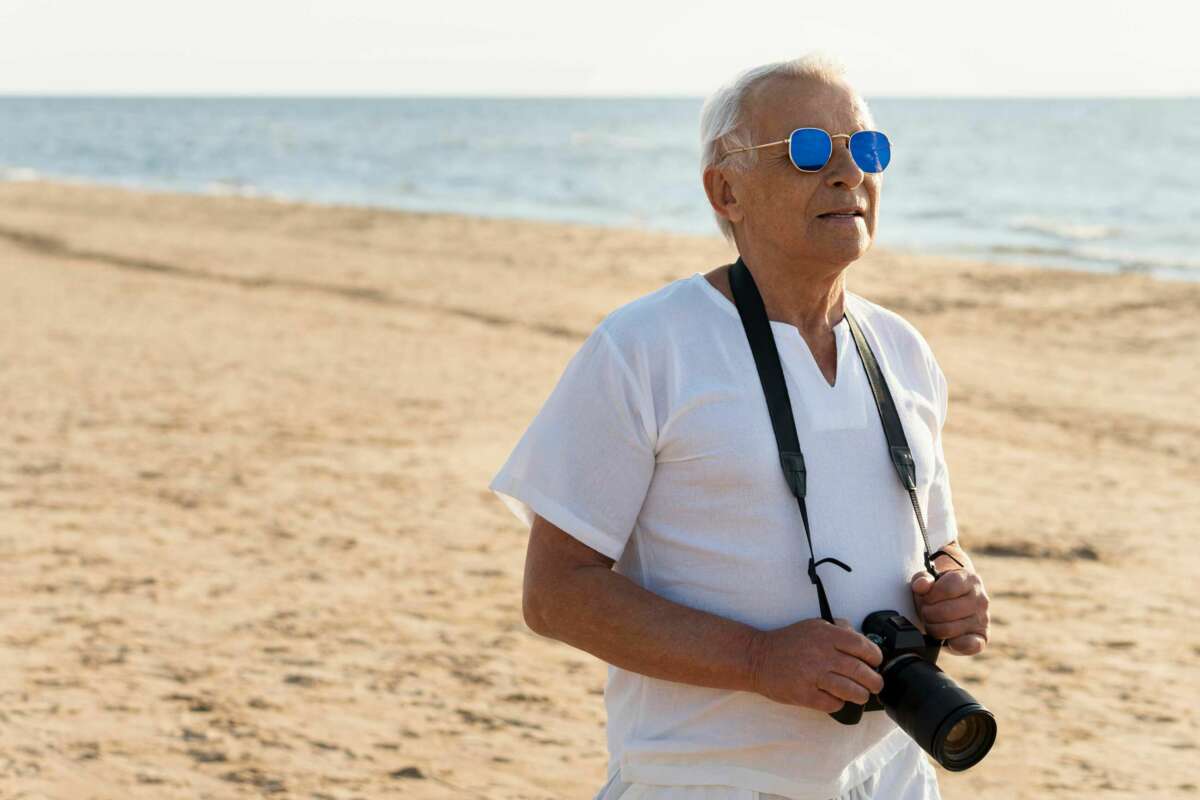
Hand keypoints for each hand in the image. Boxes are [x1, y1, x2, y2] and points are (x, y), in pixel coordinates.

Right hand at [749, 618, 884, 712]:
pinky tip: (836, 699)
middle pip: (862, 672)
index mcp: (827, 635)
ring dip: (861, 695)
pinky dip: (839, 704)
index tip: (875, 662)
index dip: (875, 657)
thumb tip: (860, 637)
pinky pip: (833, 704)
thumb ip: (838, 628)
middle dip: (874, 681)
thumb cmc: (787, 642)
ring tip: (860, 695)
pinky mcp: (805, 694)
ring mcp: (813, 676)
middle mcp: (823, 655)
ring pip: (852, 691)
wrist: (757, 657)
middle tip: (875, 684)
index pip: (863, 646)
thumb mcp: (813, 626)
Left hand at [910, 567, 989, 655]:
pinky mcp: (982, 638)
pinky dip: (953, 644)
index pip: (947, 588)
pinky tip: (947, 638)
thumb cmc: (938, 593)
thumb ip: (922, 580)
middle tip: (926, 613)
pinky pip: (968, 645)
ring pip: (949, 629)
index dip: (930, 596)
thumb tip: (922, 585)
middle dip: (928, 614)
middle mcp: (981, 599)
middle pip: (945, 611)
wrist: (950, 606)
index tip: (926, 598)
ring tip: (933, 622)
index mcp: (969, 580)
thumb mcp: (928, 582)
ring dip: (934, 628)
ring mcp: (983, 619)